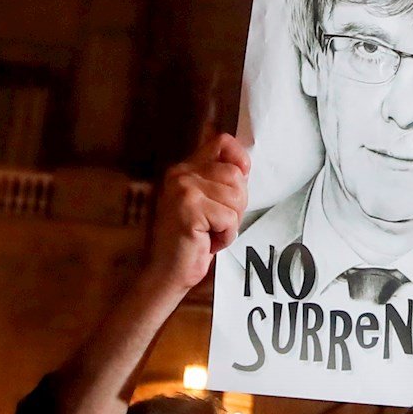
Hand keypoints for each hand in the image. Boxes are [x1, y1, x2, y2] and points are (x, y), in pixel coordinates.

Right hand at [147, 131, 250, 293]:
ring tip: (211, 232)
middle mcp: (181, 175)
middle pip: (235, 175)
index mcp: (185, 169)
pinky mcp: (189, 209)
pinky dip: (226, 236)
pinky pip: (229, 218)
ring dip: (231, 222)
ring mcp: (183, 190)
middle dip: (237, 204)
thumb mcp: (207, 203)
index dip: (239, 158)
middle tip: (219, 222)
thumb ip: (221, 181)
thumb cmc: (193, 240)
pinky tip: (208, 242)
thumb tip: (244, 165)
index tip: (241, 178)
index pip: (221, 141)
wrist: (168, 272)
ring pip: (236, 197)